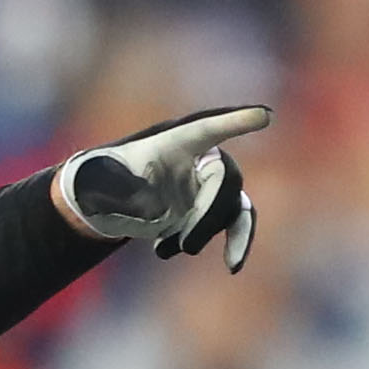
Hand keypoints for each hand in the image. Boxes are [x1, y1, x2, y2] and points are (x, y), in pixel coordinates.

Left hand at [56, 105, 266, 269]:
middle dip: (211, 216)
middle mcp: (200, 160)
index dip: (237, 121)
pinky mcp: (209, 210)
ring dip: (208, 233)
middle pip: (227, 181)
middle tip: (187, 248)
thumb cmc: (106, 180)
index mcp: (178, 141)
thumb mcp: (103, 183)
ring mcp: (207, 185)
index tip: (265, 118)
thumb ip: (116, 188)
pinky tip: (162, 251)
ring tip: (172, 250)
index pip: (210, 128)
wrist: (110, 200)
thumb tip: (145, 206)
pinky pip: (232, 227)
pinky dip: (214, 244)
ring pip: (235, 208)